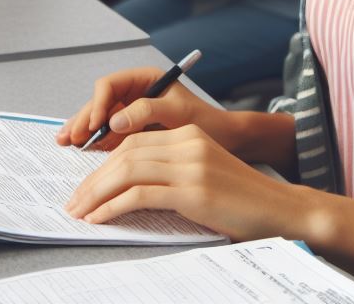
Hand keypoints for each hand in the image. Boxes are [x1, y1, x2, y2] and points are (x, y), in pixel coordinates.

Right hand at [56, 65, 237, 152]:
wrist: (222, 140)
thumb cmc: (204, 120)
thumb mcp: (177, 112)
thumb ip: (146, 111)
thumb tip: (114, 120)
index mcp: (146, 79)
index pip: (111, 85)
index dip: (98, 103)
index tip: (95, 124)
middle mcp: (135, 93)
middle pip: (100, 102)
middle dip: (84, 118)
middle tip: (69, 138)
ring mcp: (131, 113)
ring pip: (99, 118)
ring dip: (83, 130)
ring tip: (67, 143)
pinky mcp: (131, 131)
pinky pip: (107, 134)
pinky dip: (94, 142)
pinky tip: (82, 150)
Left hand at [64, 124, 301, 241]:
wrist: (279, 208)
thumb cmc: (243, 200)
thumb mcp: (204, 174)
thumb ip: (173, 172)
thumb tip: (130, 189)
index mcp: (190, 134)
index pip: (135, 142)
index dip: (105, 163)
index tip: (86, 185)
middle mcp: (188, 143)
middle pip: (127, 153)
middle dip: (94, 179)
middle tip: (74, 201)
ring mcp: (191, 165)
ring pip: (128, 171)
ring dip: (97, 193)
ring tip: (79, 211)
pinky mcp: (193, 190)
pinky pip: (140, 194)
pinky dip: (114, 207)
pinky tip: (100, 218)